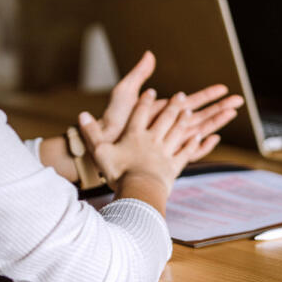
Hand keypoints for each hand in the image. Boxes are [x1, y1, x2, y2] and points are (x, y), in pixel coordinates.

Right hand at [79, 90, 215, 191]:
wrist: (140, 190)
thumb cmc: (119, 172)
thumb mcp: (100, 152)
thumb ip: (91, 133)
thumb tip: (81, 115)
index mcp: (135, 135)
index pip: (140, 113)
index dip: (145, 102)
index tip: (151, 91)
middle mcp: (153, 140)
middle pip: (165, 118)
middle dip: (172, 105)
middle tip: (180, 95)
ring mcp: (166, 152)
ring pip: (178, 131)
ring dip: (184, 120)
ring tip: (189, 110)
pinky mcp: (174, 166)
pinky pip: (186, 152)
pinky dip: (193, 144)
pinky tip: (199, 137)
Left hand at [98, 51, 243, 146]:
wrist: (102, 141)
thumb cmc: (112, 119)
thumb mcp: (126, 92)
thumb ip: (139, 74)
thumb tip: (150, 54)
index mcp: (165, 111)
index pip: (192, 102)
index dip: (208, 95)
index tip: (224, 88)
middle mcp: (171, 125)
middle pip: (202, 116)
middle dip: (221, 108)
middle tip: (239, 101)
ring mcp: (169, 140)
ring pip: (199, 131)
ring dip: (217, 122)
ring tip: (232, 114)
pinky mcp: (165, 153)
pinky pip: (188, 151)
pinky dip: (202, 146)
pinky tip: (213, 139)